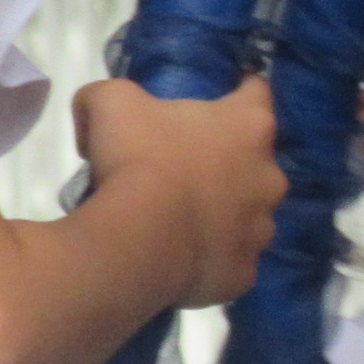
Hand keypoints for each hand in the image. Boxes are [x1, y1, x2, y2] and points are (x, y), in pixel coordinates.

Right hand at [77, 75, 282, 306]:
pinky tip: (183, 255)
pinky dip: (211, 255)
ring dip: (224, 212)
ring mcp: (262, 228)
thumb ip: (105, 95)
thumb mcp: (110, 103)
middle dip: (227, 162)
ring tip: (182, 218)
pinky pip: (231, 259)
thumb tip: (93, 113)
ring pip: (248, 214)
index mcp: (249, 126)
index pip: (257, 93)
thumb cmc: (138, 159)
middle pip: (254, 160)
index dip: (241, 90)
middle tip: (184, 168)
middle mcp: (270, 175)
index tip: (228, 95)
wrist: (141, 240)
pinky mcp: (245, 272)